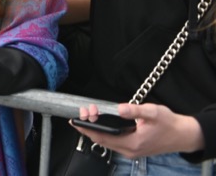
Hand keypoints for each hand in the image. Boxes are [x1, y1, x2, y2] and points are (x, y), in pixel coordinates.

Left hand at [74, 102, 203, 159]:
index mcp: (133, 143)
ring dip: (96, 129)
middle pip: (102, 140)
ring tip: (90, 114)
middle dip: (89, 126)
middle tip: (85, 111)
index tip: (76, 120)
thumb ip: (135, 110)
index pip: (103, 138)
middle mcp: (130, 150)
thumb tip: (119, 108)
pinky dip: (104, 133)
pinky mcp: (133, 148)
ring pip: (106, 142)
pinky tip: (100, 123)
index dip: (87, 129)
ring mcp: (131, 151)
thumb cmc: (170, 124)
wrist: (184, 135)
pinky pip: (113, 142)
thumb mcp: (153, 113)